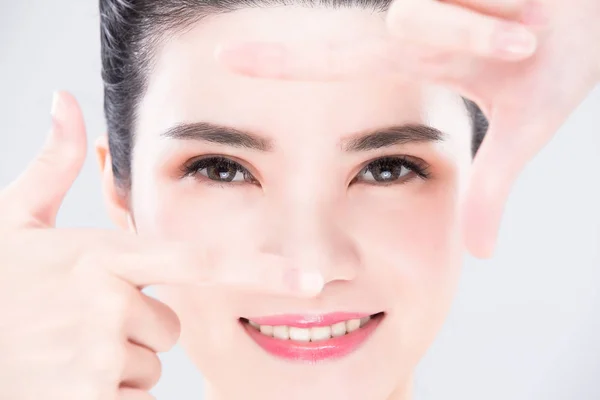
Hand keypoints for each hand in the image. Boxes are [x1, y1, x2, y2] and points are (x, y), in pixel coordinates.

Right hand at [0, 92, 321, 399]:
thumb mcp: (15, 220)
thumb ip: (54, 164)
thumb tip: (65, 101)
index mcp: (100, 255)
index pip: (199, 262)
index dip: (262, 271)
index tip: (311, 281)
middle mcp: (105, 302)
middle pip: (169, 326)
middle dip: (140, 327)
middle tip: (85, 321)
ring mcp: (95, 354)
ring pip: (149, 364)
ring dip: (120, 360)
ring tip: (70, 349)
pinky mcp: (86, 397)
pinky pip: (130, 396)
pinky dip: (107, 392)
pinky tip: (67, 376)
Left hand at [214, 0, 599, 257]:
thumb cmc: (561, 54)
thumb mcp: (523, 127)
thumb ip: (490, 186)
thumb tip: (478, 252)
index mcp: (415, 56)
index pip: (333, 61)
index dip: (281, 64)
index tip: (226, 61)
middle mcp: (413, 20)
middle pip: (358, 34)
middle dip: (318, 50)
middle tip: (288, 52)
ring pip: (423, 17)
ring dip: (491, 34)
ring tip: (526, 35)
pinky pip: (465, 0)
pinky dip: (507, 12)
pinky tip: (528, 8)